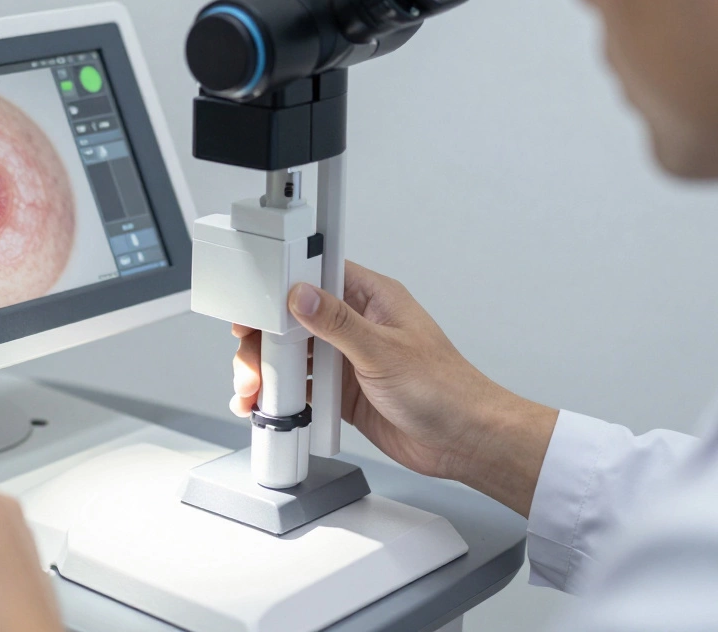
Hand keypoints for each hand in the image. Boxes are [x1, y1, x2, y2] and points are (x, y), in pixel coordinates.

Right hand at [232, 261, 557, 516]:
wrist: (465, 441)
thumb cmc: (447, 390)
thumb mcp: (384, 352)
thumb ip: (338, 323)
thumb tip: (301, 295)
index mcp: (372, 299)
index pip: (316, 277)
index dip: (282, 285)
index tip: (254, 301)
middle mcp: (356, 326)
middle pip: (293, 320)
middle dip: (265, 340)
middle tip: (252, 360)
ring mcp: (347, 360)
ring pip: (293, 356)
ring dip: (268, 371)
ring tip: (253, 390)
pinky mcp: (342, 393)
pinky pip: (302, 388)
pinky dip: (282, 396)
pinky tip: (269, 405)